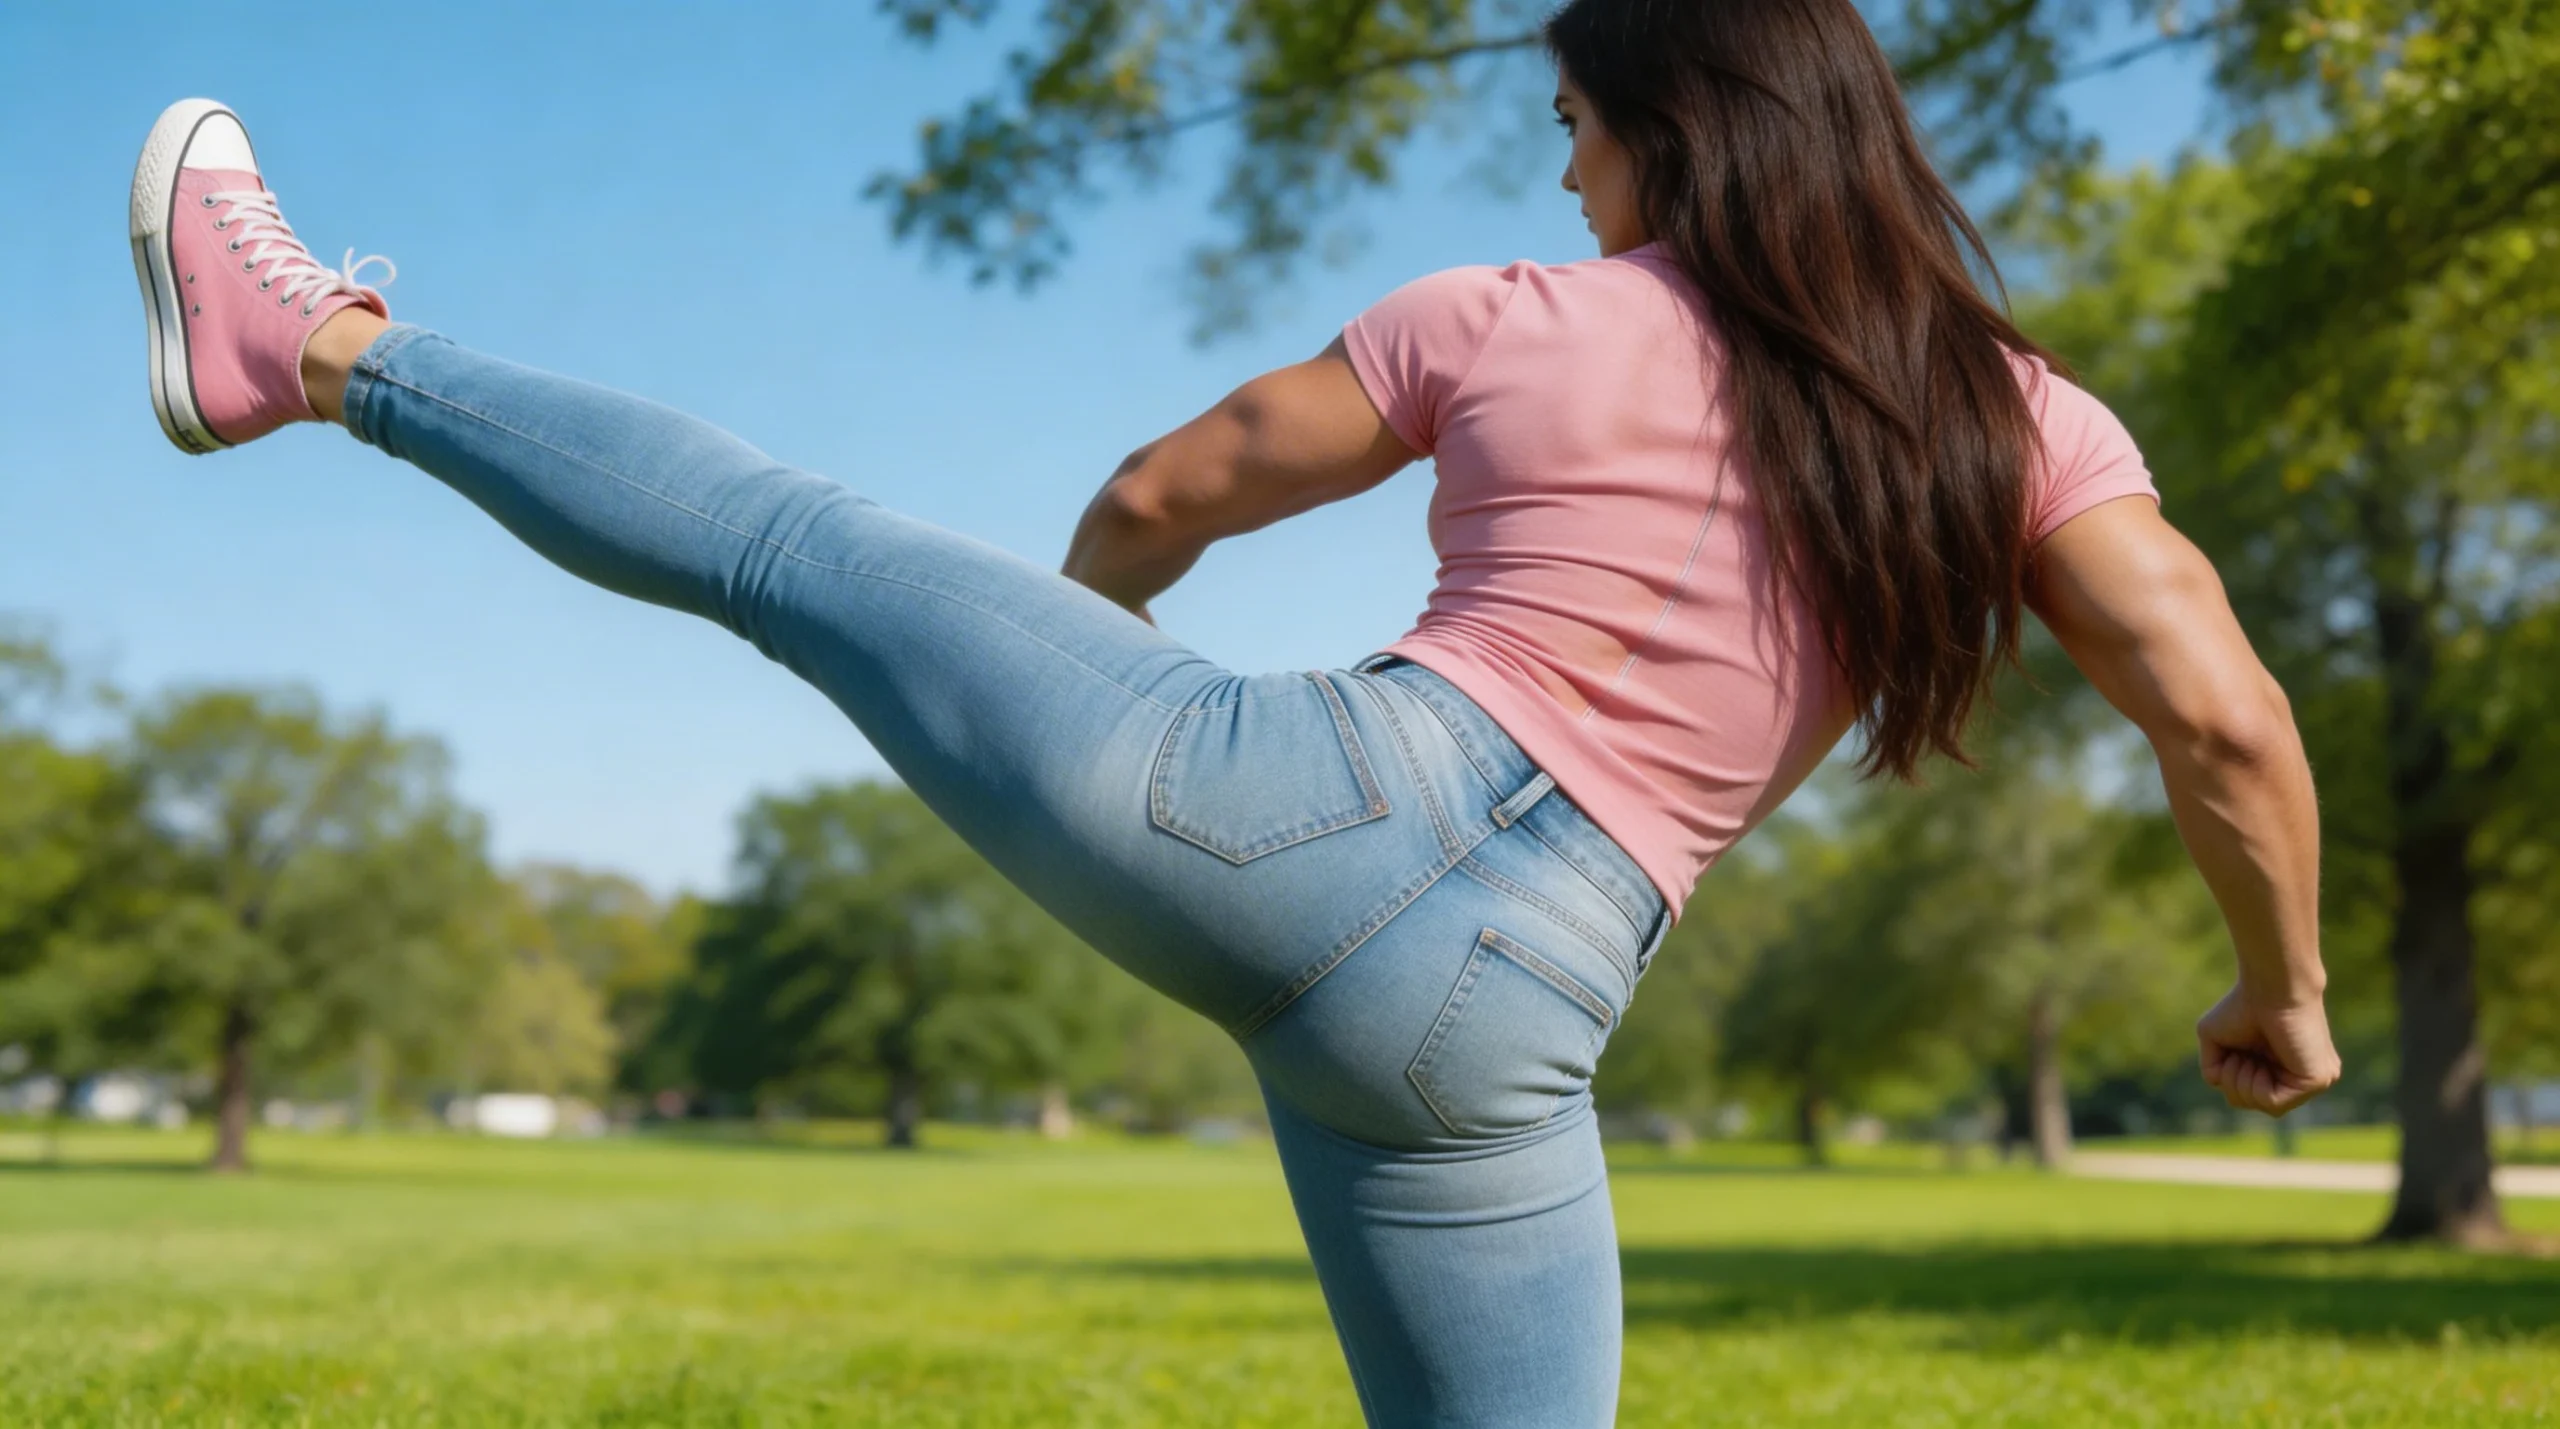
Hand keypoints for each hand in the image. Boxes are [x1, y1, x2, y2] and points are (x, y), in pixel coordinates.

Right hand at [2195, 984, 2340, 1115]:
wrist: (2271, 987)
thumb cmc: (2242, 1004)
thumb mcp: (2214, 1039)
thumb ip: (2215, 1070)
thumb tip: (2223, 1086)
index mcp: (2282, 1066)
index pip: (2249, 1093)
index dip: (2230, 1077)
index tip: (2235, 1050)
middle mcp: (2300, 1075)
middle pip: (2253, 1102)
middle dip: (2233, 1082)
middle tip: (2240, 1054)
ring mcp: (2313, 1081)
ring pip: (2264, 1106)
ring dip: (2241, 1083)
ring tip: (2248, 1057)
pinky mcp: (2317, 1081)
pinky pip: (2273, 1103)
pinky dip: (2255, 1086)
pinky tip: (2258, 1065)